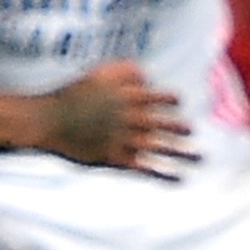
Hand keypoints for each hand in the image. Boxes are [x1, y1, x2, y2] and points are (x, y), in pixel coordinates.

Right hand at [34, 61, 195, 176]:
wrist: (48, 120)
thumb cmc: (70, 95)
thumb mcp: (98, 73)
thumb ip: (125, 70)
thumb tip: (146, 76)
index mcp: (130, 95)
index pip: (162, 98)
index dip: (173, 102)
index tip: (178, 105)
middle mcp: (133, 117)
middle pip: (167, 124)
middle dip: (182, 129)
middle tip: (192, 131)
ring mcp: (126, 139)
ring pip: (163, 147)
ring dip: (185, 153)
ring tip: (201, 158)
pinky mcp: (117, 159)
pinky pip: (147, 169)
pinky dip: (165, 175)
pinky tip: (180, 179)